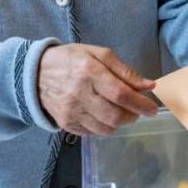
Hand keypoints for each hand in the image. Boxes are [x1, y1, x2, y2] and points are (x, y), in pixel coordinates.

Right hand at [37, 43, 157, 135]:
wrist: (35, 73)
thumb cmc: (71, 60)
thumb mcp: (98, 54)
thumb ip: (124, 70)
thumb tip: (148, 85)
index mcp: (89, 72)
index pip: (120, 94)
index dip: (140, 104)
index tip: (152, 108)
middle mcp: (79, 94)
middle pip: (115, 116)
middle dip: (132, 116)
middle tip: (137, 110)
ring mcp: (71, 112)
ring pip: (106, 129)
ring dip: (120, 123)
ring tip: (121, 112)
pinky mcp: (66, 124)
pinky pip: (93, 133)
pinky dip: (105, 127)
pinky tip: (104, 115)